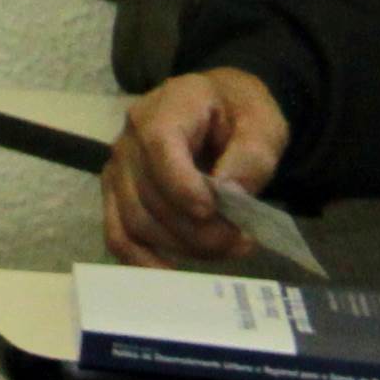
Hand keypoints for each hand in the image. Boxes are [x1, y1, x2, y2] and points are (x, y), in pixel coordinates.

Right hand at [103, 68, 291, 267]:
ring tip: (225, 248)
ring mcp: (118, 168)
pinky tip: (173, 273)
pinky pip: (118, 235)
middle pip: (151, 195)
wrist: (219, 109)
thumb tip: (229, 193)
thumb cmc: (239, 113)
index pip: (159, 145)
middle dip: (197, 228)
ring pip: (137, 221)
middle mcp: (131, 137)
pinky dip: (141, 260)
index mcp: (168, 106)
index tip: (212, 212)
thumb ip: (251, 154)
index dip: (181, 185)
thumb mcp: (262, 123)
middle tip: (241, 241)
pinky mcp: (116, 195)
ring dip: (181, 246)